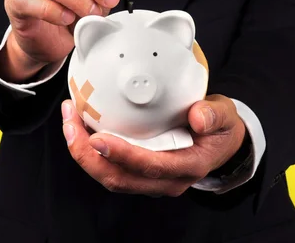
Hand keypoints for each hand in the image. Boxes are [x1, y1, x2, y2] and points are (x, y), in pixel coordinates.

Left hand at [61, 94, 246, 196]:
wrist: (220, 143)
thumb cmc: (219, 129)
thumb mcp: (225, 115)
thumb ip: (215, 114)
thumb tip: (198, 117)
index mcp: (186, 167)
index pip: (150, 167)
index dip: (123, 155)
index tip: (99, 138)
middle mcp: (165, 180)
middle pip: (119, 179)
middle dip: (87, 156)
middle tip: (71, 125)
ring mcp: (149, 180)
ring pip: (109, 176)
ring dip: (83, 153)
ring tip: (69, 122)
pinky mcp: (138, 172)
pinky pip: (109, 167)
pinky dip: (89, 151)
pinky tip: (80, 127)